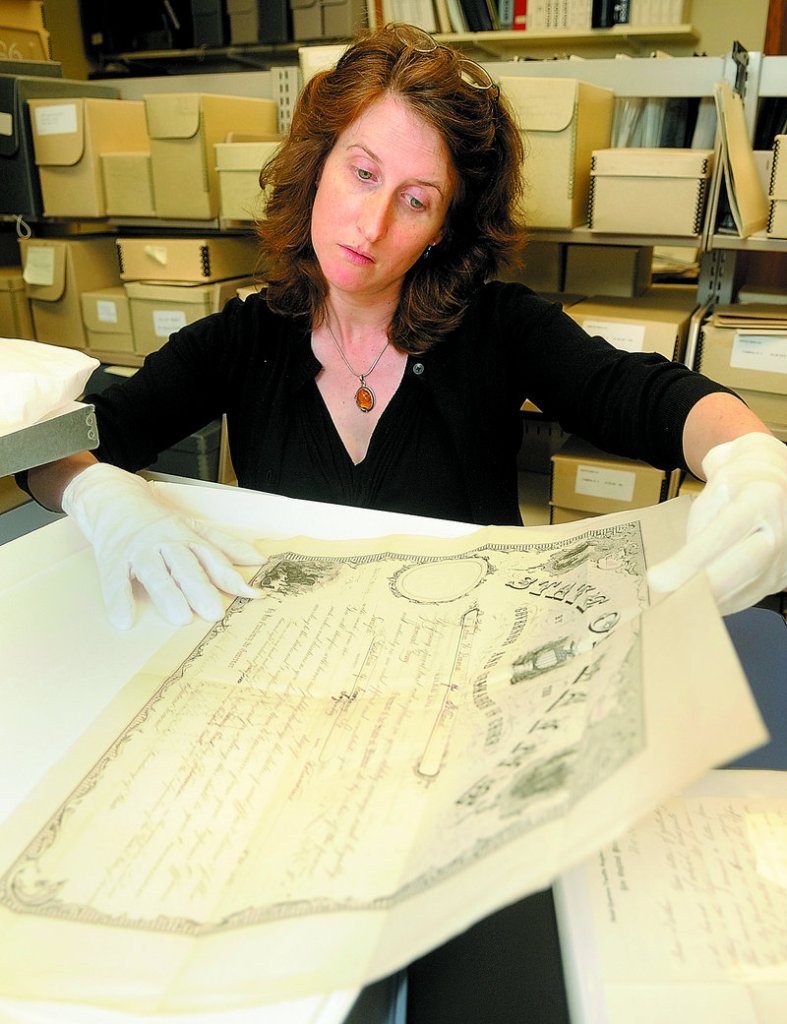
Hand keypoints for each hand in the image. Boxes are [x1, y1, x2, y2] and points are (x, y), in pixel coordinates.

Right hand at [62, 463, 264, 628]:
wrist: (114, 498)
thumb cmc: (158, 521)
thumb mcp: (194, 528)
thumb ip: (224, 546)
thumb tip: (260, 560)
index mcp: (187, 536)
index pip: (212, 557)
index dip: (230, 576)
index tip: (250, 594)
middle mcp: (165, 542)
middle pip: (185, 565)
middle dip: (200, 588)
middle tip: (214, 612)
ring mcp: (138, 550)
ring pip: (154, 573)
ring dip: (168, 594)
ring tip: (181, 617)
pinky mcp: (112, 558)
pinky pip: (115, 580)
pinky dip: (119, 599)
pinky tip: (124, 619)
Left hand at [648, 433, 786, 615]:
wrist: (770, 484)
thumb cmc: (736, 489)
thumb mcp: (711, 497)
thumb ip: (699, 531)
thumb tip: (678, 574)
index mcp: (760, 498)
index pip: (722, 534)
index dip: (689, 561)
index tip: (658, 579)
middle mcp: (781, 526)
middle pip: (744, 566)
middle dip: (702, 587)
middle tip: (667, 596)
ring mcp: (786, 554)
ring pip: (747, 587)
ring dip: (709, 600)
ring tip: (678, 601)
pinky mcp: (783, 575)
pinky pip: (750, 596)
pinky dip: (723, 602)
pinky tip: (703, 601)